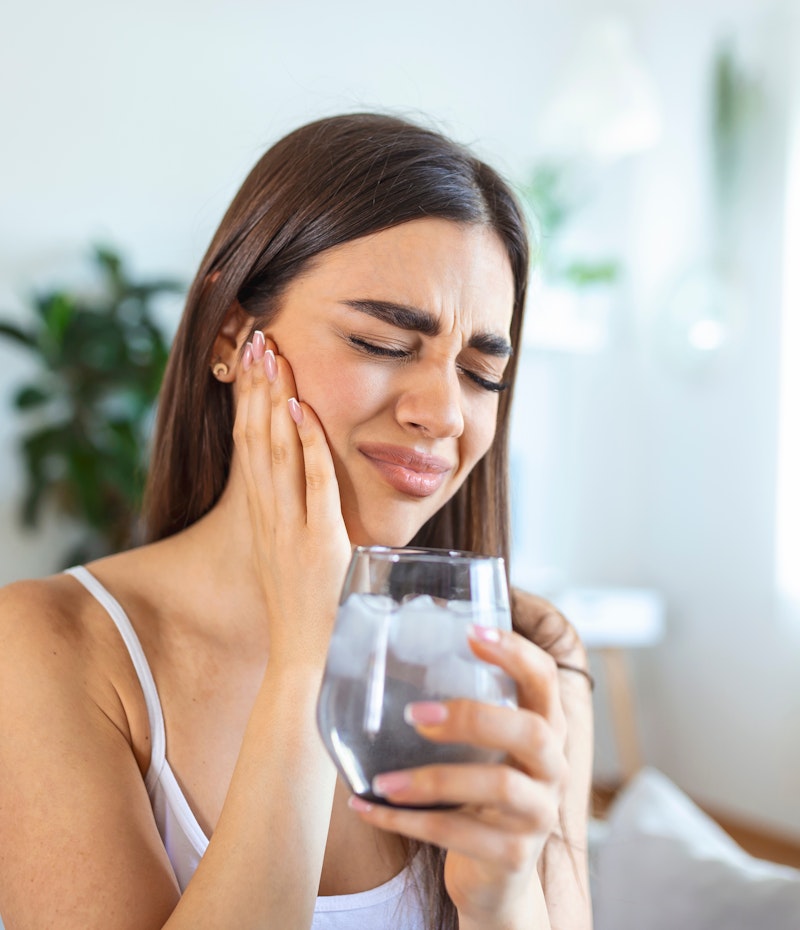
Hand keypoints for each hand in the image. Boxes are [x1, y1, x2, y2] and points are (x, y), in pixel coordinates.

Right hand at [232, 331, 351, 662]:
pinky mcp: (318, 542)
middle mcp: (268, 516)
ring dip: (275, 402)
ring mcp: (290, 528)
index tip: (249, 360)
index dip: (248, 401)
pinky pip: (313, 485)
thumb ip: (301, 519)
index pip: (249, 447)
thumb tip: (317, 488)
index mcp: (262, 517)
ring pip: (276, 453)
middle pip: (255, 438)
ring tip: (272, 356)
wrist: (303, 659)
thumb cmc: (307, 608)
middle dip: (256, 386)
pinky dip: (308, 447)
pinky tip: (306, 412)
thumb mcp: (293, 554)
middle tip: (256, 338)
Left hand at [348, 625, 568, 924]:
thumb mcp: (480, 752)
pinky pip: (458, 834)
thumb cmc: (478, 797)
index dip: (516, 653)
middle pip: (532, 731)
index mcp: (544, 730)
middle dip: (473, 716)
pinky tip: (366, 807)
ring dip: (433, 779)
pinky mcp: (513, 856)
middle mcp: (552, 768)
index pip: (544, 680)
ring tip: (383, 780)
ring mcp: (538, 815)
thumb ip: (461, 714)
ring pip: (500, 785)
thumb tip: (386, 658)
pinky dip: (406, 822)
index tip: (471, 632)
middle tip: (415, 714)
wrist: (494, 879)